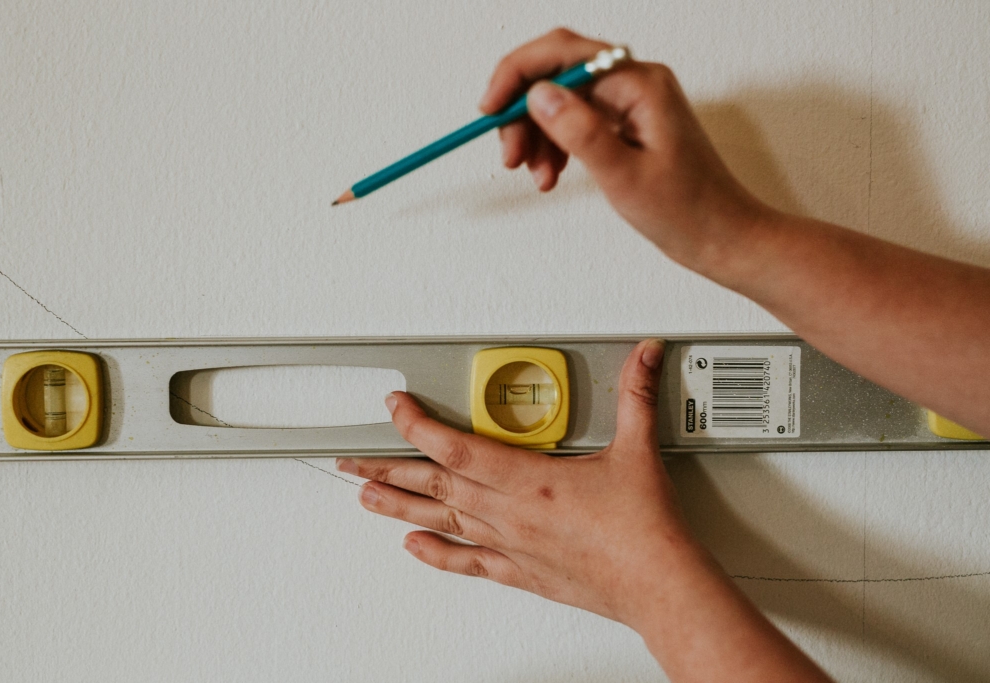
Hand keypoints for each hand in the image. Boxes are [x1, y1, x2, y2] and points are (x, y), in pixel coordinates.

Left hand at [337, 340, 704, 627]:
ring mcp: (509, 544)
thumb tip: (642, 358)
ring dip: (398, 508)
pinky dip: (436, 554)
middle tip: (355, 459)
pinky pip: (466, 562)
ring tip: (366, 498)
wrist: (657, 585)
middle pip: (434, 485)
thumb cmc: (643, 529)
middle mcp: (509, 513)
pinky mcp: (519, 571)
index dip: (417, 425)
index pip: (455, 448)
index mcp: (528, 479)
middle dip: (389, 468)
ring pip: (440, 521)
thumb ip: (636, 396)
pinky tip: (413, 548)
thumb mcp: (638, 449)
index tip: (396, 407)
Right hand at [479, 28, 771, 277]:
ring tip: (535, 175)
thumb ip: (580, 131)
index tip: (490, 110)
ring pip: (562, 100)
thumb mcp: (624, 175)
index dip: (517, 77)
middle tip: (509, 155)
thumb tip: (539, 95)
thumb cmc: (688, 211)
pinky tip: (550, 174)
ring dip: (537, 134)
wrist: (721, 237)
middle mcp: (635, 83)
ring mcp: (631, 103)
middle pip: (557, 74)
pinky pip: (576, 121)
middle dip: (524, 112)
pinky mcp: (626, 124)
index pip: (562, 54)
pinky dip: (555, 146)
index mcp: (639, 84)